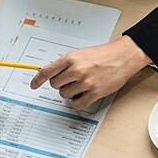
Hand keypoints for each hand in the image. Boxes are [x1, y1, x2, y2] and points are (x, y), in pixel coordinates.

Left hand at [29, 36, 151, 109]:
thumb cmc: (103, 54)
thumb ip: (66, 63)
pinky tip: (83, 95)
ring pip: (64, 95)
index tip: (33, 85)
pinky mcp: (95, 93)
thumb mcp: (81, 53)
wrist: (123, 56)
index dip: (37, 80)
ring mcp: (86, 82)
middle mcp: (76, 70)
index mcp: (71, 58)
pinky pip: (76, 104)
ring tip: (80, 86)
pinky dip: (77, 102)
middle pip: (55, 85)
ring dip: (69, 93)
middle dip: (60, 84)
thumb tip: (52, 74)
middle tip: (69, 81)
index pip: (47, 71)